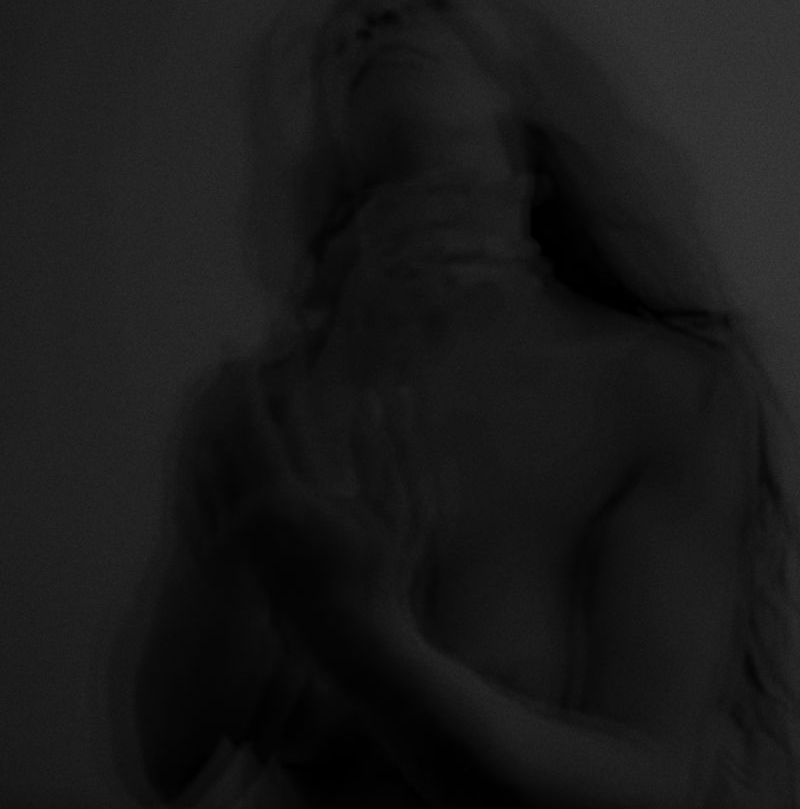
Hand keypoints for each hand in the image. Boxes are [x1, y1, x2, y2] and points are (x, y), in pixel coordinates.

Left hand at [226, 360, 438, 663]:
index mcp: (283, 498)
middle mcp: (245, 517)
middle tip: (246, 369)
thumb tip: (378, 397)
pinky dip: (207, 469)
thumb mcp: (401, 506)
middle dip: (235, 399)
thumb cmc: (385, 573)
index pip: (255, 423)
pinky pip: (204, 502)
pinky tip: (210, 458)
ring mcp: (235, 540)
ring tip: (238, 403)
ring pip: (210, 469)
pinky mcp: (234, 555)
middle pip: (226, 439)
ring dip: (221, 430)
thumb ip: (388, 447)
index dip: (253, 384)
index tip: (253, 352)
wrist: (355, 641)